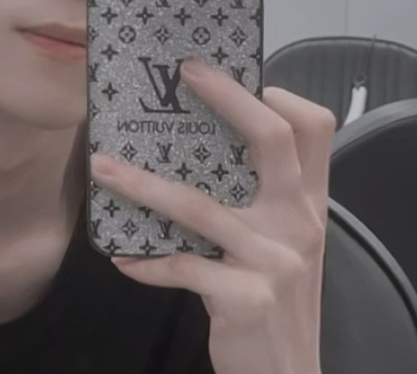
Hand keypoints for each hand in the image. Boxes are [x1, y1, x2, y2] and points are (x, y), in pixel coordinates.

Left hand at [90, 57, 335, 373]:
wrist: (289, 373)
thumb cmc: (281, 297)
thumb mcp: (287, 242)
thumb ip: (263, 199)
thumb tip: (200, 151)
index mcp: (310, 201)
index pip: (313, 129)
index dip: (279, 97)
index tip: (237, 77)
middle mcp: (299, 221)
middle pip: (272, 140)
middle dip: (229, 97)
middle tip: (186, 73)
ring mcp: (274, 259)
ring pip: (200, 206)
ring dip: (143, 184)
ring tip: (103, 167)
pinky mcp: (245, 298)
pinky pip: (182, 267)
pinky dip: (148, 262)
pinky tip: (125, 258)